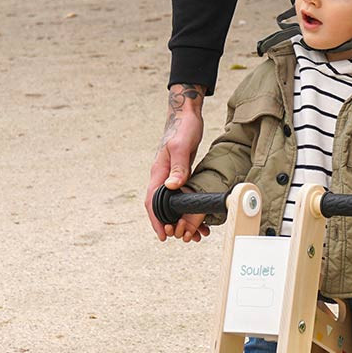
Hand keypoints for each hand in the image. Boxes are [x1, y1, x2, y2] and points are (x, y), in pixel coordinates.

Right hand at [145, 83, 205, 239]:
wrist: (187, 115)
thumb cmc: (183, 127)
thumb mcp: (182, 146)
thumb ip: (178, 167)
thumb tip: (173, 187)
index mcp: (158, 172)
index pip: (151, 202)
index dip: (156, 220)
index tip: (163, 236)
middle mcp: (162, 177)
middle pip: (160, 208)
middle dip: (169, 225)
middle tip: (184, 238)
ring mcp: (170, 176)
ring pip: (172, 204)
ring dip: (181, 219)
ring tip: (196, 232)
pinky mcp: (180, 174)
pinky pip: (181, 196)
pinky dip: (188, 208)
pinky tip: (200, 215)